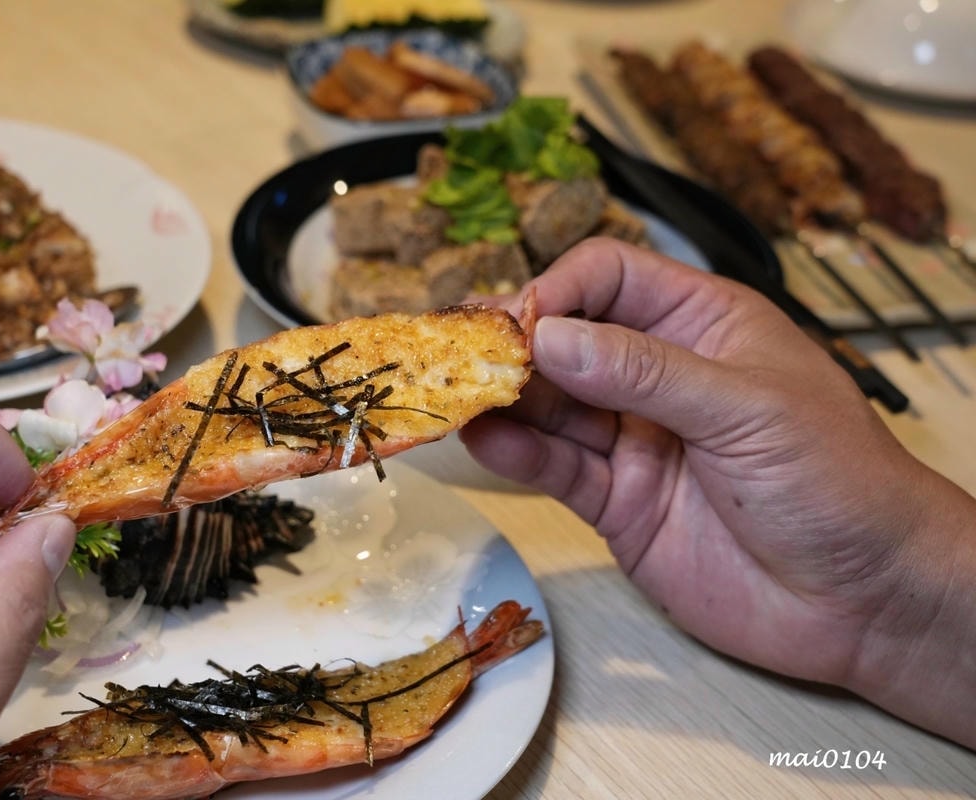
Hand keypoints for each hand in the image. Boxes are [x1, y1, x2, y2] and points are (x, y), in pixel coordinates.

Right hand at [460, 238, 975, 745]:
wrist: (864, 601)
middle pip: (566, 340)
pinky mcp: (617, 501)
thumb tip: (551, 338)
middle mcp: (658, 375)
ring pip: (549, 404)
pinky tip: (485, 439)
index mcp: (702, 325)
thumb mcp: (747, 408)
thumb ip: (644, 372)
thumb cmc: (838, 482)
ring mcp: (634, 439)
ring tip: (456, 396)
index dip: (558, 292)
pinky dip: (516, 452)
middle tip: (461, 355)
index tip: (520, 323)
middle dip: (514, 344)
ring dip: (503, 398)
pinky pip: (555, 466)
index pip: (608, 278)